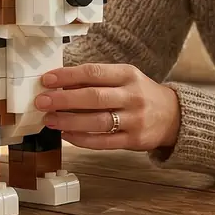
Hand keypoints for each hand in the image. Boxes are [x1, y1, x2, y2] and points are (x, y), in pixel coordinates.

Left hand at [34, 63, 179, 151]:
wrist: (173, 116)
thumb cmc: (141, 94)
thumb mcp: (124, 79)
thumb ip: (97, 81)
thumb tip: (60, 84)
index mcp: (128, 74)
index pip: (94, 72)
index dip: (68, 76)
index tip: (46, 80)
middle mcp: (132, 96)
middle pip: (93, 97)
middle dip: (64, 99)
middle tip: (41, 101)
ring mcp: (135, 119)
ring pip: (97, 121)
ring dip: (69, 121)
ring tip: (49, 120)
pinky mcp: (134, 140)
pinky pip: (103, 142)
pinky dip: (82, 139)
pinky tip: (67, 135)